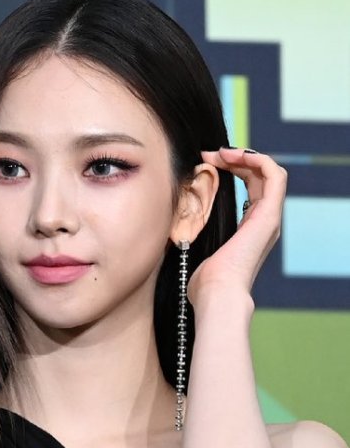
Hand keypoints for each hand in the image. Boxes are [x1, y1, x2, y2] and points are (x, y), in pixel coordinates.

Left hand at [186, 147, 286, 306]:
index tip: (205, 163)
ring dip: (245, 156)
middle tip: (210, 154)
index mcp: (249, 229)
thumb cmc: (203, 281)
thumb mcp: (196, 247)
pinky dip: (257, 160)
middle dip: (235, 159)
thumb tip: (173, 217)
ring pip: (269, 172)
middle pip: (259, 177)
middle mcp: (263, 222)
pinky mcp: (269, 216)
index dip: (231, 169)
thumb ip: (194, 230)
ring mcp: (269, 219)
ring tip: (220, 153)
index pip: (251, 187)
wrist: (216, 294)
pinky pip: (275, 176)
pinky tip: (233, 157)